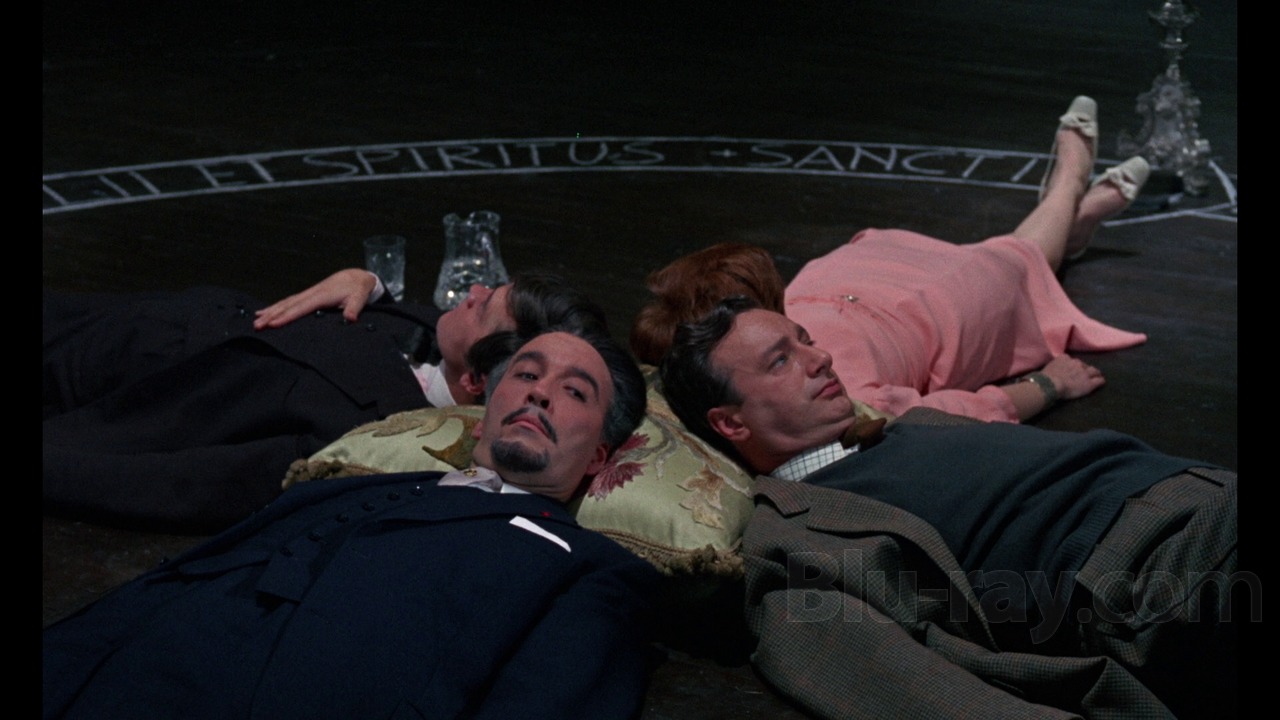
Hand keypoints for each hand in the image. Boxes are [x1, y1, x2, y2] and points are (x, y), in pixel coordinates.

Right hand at [253, 269, 378, 329]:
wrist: (355, 277)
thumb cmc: (357, 289)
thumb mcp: (360, 298)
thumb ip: (354, 308)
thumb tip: (351, 318)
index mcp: (322, 296)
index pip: (301, 308)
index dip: (288, 316)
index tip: (274, 324)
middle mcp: (311, 293)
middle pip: (288, 305)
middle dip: (272, 315)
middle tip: (257, 326)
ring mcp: (307, 294)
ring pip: (285, 303)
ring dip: (270, 312)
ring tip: (256, 321)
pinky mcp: (306, 296)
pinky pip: (288, 302)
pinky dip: (275, 307)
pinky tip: (263, 312)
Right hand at [1039, 354, 1104, 400]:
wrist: (1050, 384)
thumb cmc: (1046, 377)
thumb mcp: (1049, 366)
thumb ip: (1055, 365)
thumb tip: (1055, 367)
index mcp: (1065, 358)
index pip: (1072, 360)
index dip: (1073, 366)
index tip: (1072, 370)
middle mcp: (1077, 363)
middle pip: (1084, 365)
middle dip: (1084, 369)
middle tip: (1082, 375)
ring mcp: (1084, 373)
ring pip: (1094, 371)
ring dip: (1095, 373)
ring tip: (1096, 376)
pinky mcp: (1090, 383)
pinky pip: (1099, 380)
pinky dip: (1100, 381)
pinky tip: (1101, 382)